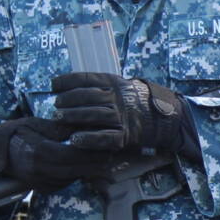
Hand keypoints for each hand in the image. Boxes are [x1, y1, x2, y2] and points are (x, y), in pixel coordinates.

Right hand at [0, 117, 112, 191]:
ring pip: (73, 178)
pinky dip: (78, 174)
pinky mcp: (43, 188)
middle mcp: (38, 171)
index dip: (90, 152)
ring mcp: (40, 182)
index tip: (106, 145)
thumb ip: (56, 127)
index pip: (70, 155)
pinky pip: (66, 182)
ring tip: (106, 158)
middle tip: (112, 153)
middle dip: (96, 162)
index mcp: (37, 152)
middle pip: (76, 169)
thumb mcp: (33, 124)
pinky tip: (89, 165)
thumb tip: (79, 124)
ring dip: (90, 170)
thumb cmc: (15, 134)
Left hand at [51, 73, 188, 153]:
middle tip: (56, 105)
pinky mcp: (126, 135)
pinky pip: (105, 137)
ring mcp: (123, 117)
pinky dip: (89, 139)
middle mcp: (118, 98)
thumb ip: (100, 86)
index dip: (68, 81)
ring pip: (94, 115)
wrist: (166, 117)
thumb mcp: (121, 86)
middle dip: (68, 100)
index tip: (53, 85)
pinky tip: (75, 140)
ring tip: (59, 118)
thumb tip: (71, 86)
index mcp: (115, 83)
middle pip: (88, 96)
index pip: (87, 79)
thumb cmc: (136, 101)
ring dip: (74, 116)